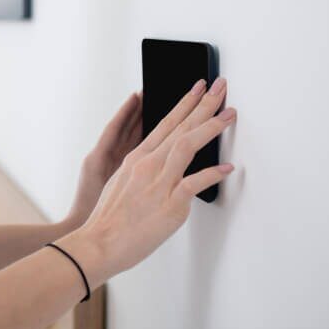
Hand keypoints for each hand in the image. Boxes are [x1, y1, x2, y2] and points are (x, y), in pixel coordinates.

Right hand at [76, 78, 235, 278]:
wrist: (99, 242)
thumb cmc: (109, 220)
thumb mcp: (122, 184)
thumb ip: (142, 172)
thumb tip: (161, 167)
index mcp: (137, 158)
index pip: (166, 123)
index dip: (185, 103)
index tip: (198, 89)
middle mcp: (148, 164)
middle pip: (180, 126)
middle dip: (204, 104)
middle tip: (220, 86)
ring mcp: (158, 181)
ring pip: (188, 145)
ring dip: (211, 127)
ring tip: (229, 114)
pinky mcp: (169, 203)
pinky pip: (195, 183)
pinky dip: (213, 174)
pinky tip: (227, 168)